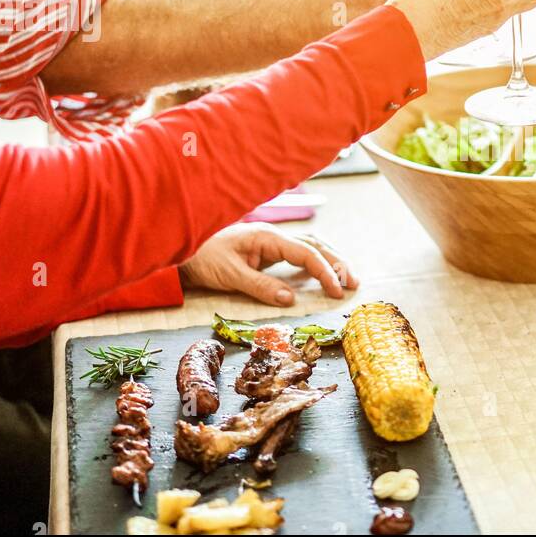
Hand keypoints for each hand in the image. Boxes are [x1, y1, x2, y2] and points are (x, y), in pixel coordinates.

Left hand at [180, 223, 357, 306]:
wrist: (182, 250)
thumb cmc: (202, 259)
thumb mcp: (229, 275)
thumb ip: (260, 286)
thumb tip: (291, 299)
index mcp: (267, 238)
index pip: (307, 253)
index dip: (326, 272)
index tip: (338, 291)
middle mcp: (273, 237)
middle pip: (315, 245)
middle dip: (337, 263)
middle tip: (354, 284)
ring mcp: (270, 243)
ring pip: (310, 248)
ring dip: (330, 261)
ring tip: (347, 279)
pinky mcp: (266, 252)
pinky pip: (298, 255)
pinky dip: (316, 263)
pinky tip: (323, 274)